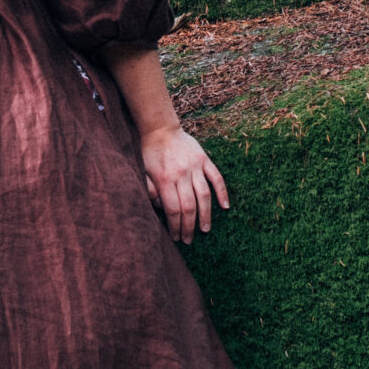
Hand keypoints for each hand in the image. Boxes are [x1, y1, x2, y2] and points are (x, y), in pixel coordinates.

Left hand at [140, 123, 230, 243]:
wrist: (160, 129)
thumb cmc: (149, 153)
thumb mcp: (143, 172)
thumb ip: (150, 191)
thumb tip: (162, 209)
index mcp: (164, 179)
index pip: (173, 210)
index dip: (175, 226)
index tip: (176, 237)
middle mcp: (181, 174)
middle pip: (189, 207)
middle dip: (189, 227)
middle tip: (189, 239)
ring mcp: (195, 167)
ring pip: (204, 195)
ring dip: (206, 215)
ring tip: (205, 229)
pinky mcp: (204, 159)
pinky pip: (217, 178)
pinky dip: (222, 192)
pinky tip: (225, 206)